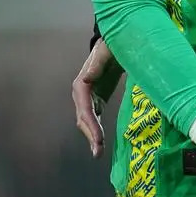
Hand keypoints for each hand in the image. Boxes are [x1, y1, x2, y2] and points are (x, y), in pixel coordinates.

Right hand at [72, 39, 124, 157]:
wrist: (114, 43)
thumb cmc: (112, 46)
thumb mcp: (107, 50)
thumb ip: (99, 63)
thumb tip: (87, 79)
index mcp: (82, 83)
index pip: (84, 107)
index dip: (91, 123)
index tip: (99, 138)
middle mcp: (81, 93)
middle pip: (83, 118)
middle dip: (90, 135)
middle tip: (97, 152)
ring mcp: (88, 97)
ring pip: (87, 121)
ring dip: (92, 137)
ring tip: (97, 153)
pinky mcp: (97, 99)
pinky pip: (94, 118)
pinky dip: (96, 131)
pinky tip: (99, 144)